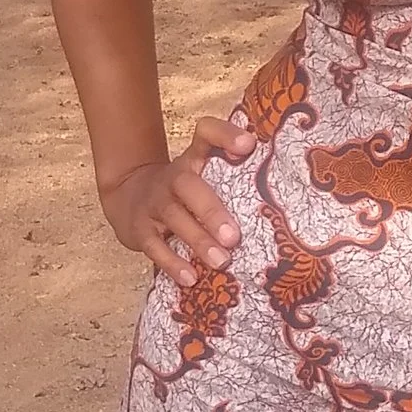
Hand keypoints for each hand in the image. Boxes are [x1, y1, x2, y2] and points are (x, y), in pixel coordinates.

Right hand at [102, 106, 253, 287]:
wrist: (127, 195)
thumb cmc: (183, 190)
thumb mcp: (201, 173)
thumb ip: (233, 177)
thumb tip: (284, 203)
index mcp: (193, 159)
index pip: (206, 134)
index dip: (225, 135)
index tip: (248, 145)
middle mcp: (173, 178)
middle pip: (188, 186)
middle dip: (211, 211)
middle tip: (233, 236)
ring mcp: (154, 203)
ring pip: (174, 218)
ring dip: (198, 240)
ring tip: (221, 261)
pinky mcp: (140, 229)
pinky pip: (154, 246)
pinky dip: (172, 263)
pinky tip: (190, 278)